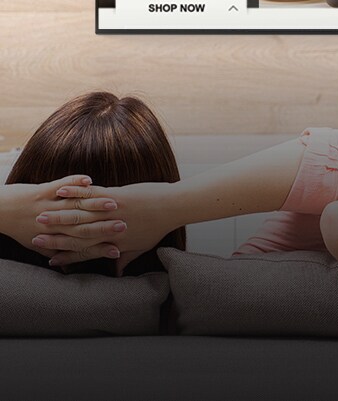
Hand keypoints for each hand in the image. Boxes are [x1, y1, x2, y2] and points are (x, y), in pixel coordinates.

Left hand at [0, 175, 122, 261]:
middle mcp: (48, 225)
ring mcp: (44, 208)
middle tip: (124, 226)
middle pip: (81, 227)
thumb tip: (71, 269)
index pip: (79, 246)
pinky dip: (74, 182)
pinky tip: (89, 180)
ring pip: (74, 206)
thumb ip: (58, 254)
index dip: (99, 248)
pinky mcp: (38, 193)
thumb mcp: (37, 246)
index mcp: (50, 240)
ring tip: (114, 203)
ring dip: (95, 204)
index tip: (118, 248)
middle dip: (104, 226)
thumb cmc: (19, 228)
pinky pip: (59, 185)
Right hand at [32, 181, 175, 267]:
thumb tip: (116, 273)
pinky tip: (59, 193)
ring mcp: (112, 212)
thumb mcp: (142, 246)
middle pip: (77, 235)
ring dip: (57, 216)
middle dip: (55, 237)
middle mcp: (110, 230)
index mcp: (115, 243)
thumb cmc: (159, 226)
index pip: (85, 251)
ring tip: (40, 217)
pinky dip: (74, 193)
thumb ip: (125, 259)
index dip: (67, 255)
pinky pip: (91, 195)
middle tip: (35, 238)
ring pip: (80, 215)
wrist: (173, 206)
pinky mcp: (116, 195)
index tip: (50, 259)